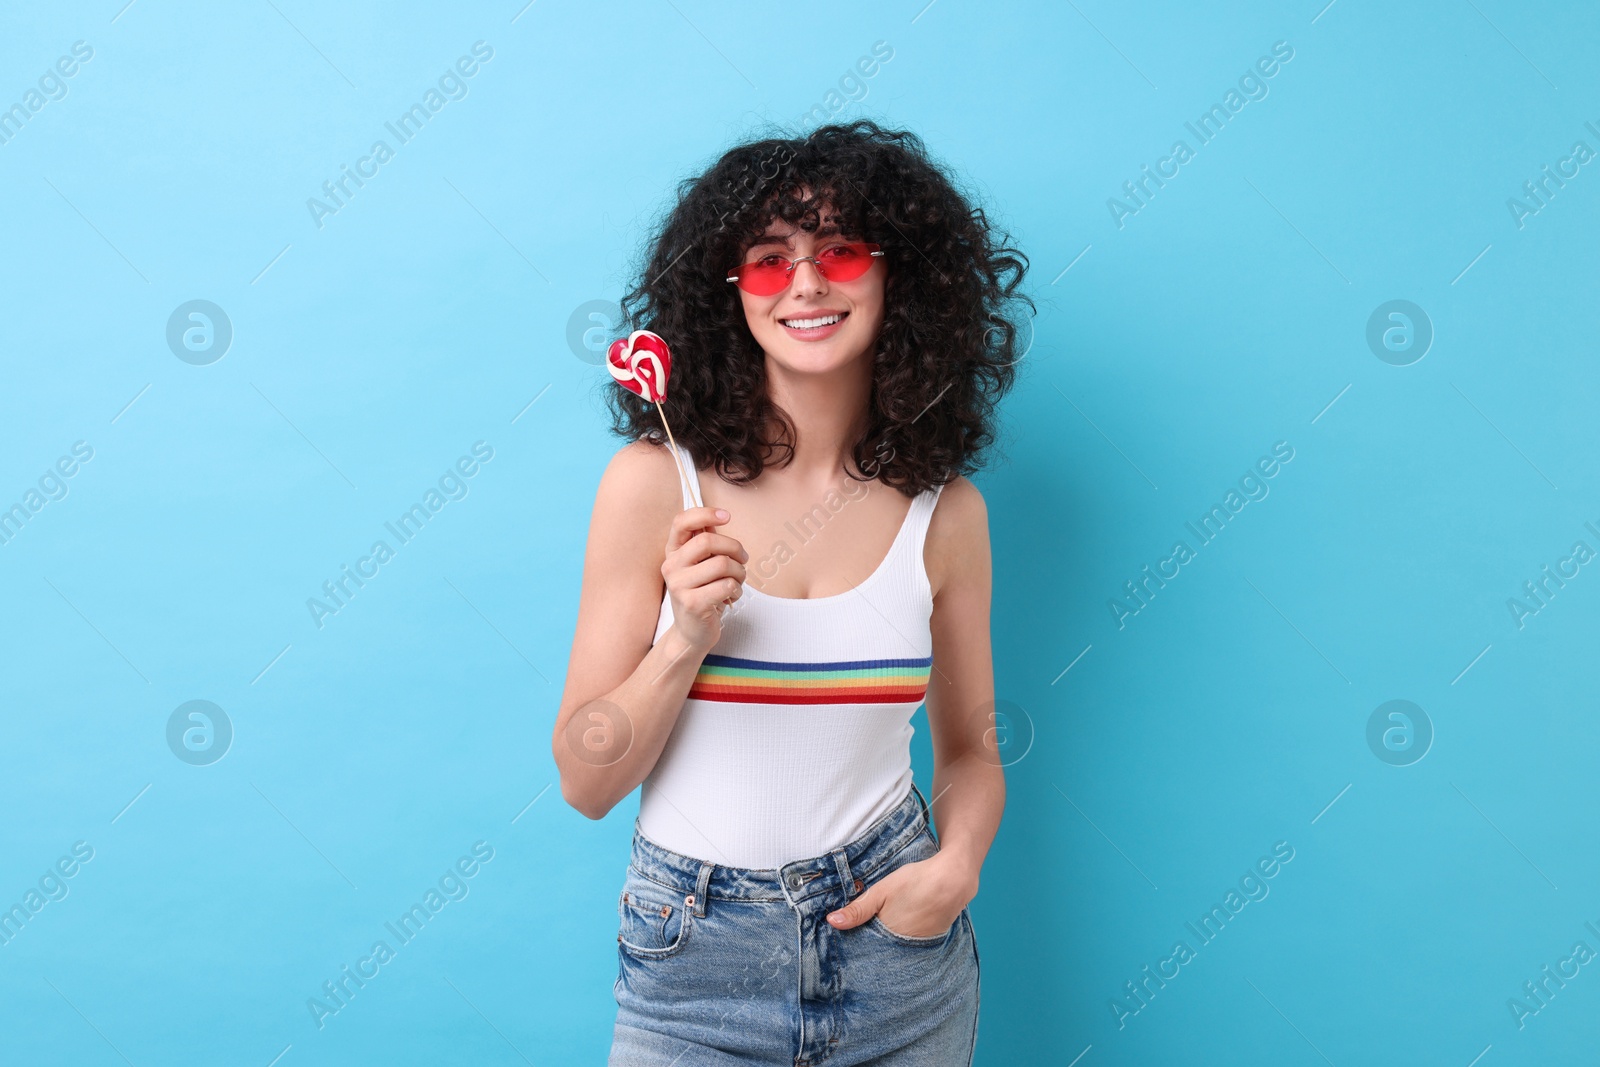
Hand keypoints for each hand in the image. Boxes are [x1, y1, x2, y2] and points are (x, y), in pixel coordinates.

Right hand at [662, 505, 746, 653]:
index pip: (681, 522)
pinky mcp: (692, 603)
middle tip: (743, 560)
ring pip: (722, 564)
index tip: (727, 516)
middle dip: (734, 548)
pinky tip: (731, 597)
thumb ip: (707, 542)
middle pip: (708, 542)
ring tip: (737, 582)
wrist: (692, 632)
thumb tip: (718, 517)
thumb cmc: (703, 593)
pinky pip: (727, 585)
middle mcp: (671, 566)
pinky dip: (737, 590)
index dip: (705, 513)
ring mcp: (679, 585)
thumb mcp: (701, 565)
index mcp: (673, 552)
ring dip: (740, 573)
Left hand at [825, 853, 976, 938]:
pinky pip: (911, 945)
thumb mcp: (881, 891)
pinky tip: (901, 925)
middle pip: (881, 951)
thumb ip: (857, 909)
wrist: (953, 880)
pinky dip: (903, 938)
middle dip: (871, 945)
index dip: (856, 944)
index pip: (866, 949)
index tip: (846, 941)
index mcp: (888, 937)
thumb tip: (832, 922)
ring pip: (896, 948)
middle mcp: (904, 947)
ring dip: (888, 942)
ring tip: (883, 928)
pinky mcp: (931, 941)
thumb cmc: (916, 882)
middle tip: (863, 933)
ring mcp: (919, 946)